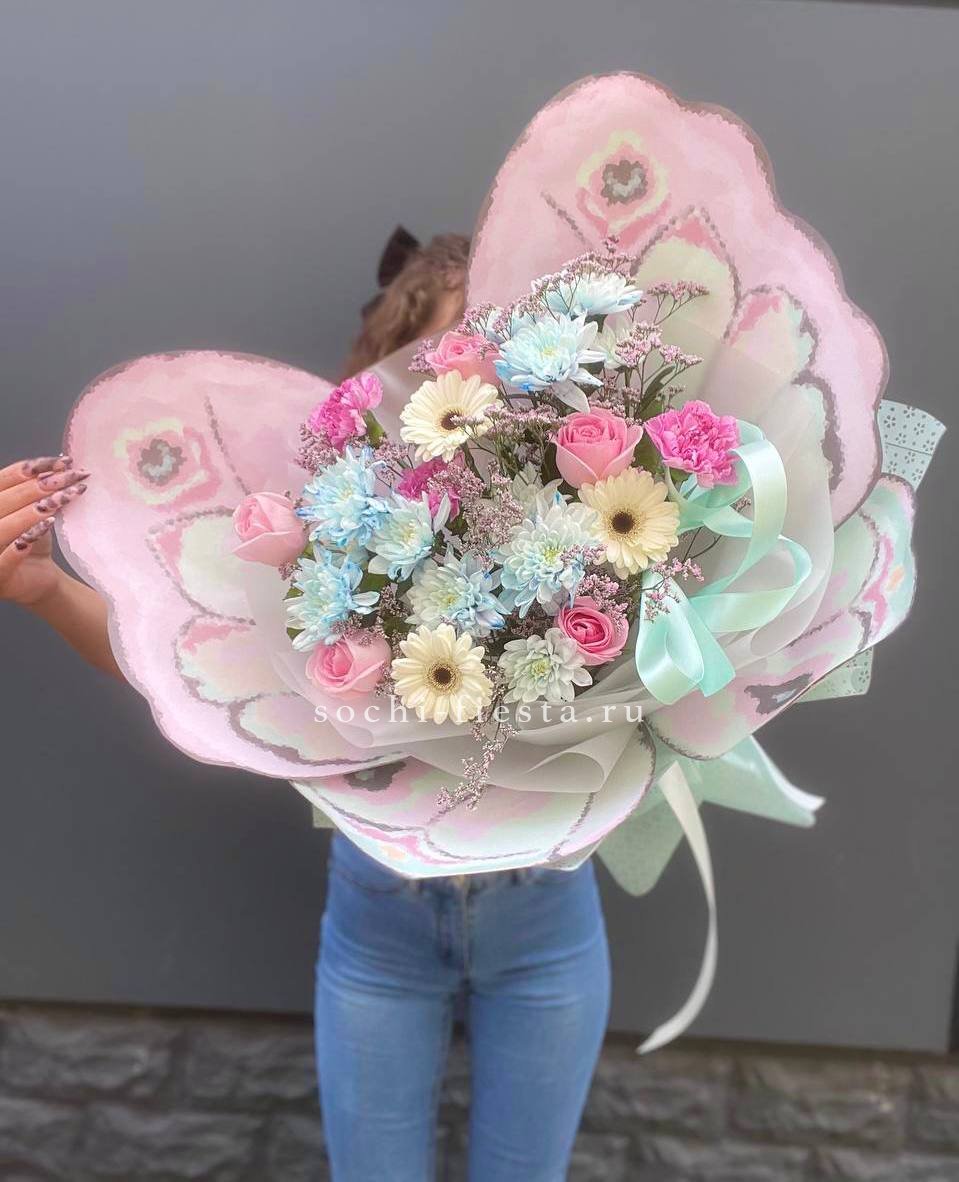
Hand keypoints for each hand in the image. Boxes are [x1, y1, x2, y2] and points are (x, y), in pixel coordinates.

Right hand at [0, 455, 89, 607]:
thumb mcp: (36, 512)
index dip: (30, 469)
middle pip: (3, 501)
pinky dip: (21, 545)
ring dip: (30, 513)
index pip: (2, 480)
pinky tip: (44, 528)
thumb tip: (62, 464)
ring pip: (1, 528)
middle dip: (37, 488)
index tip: (62, 462)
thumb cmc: (34, 542)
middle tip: (68, 479)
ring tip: (60, 501)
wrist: (40, 579)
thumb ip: (40, 492)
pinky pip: (4, 560)